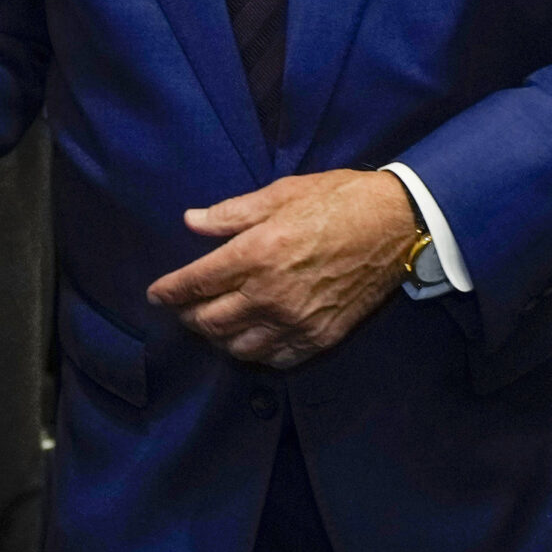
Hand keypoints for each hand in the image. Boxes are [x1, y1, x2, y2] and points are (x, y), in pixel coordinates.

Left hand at [146, 169, 418, 368]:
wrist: (396, 224)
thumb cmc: (336, 200)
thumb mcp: (278, 194)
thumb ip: (230, 214)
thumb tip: (191, 222)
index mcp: (255, 253)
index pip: (196, 284)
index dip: (169, 291)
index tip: (156, 294)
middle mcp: (270, 294)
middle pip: (210, 321)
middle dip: (188, 317)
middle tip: (181, 309)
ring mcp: (296, 321)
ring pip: (238, 346)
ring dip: (217, 338)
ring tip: (212, 325)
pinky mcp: (321, 336)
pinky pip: (276, 358)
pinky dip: (255, 353)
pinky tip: (250, 340)